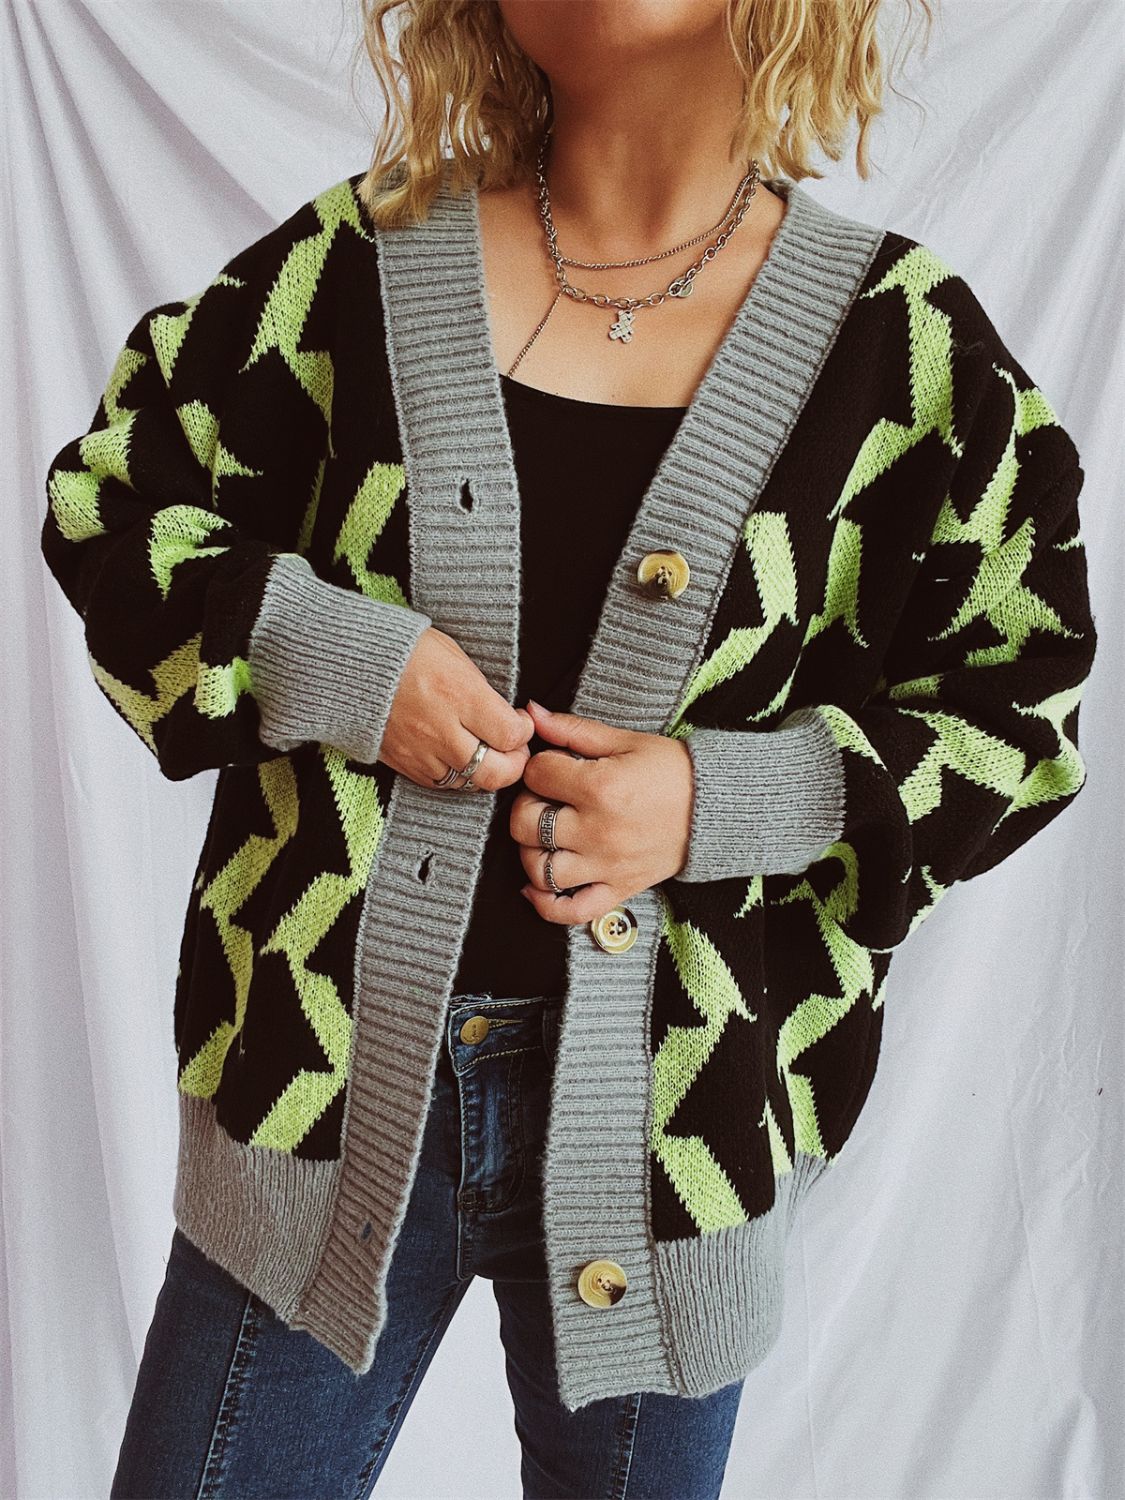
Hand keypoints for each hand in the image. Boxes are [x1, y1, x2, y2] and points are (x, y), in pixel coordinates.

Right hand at [380, 626, 533, 789]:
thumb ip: (482, 691)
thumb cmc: (404, 651)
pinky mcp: (404, 764)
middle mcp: (441, 730)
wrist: (352, 664)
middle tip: (514, 749)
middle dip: (514, 765)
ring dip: (484, 771)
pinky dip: (455, 775)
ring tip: (485, 751)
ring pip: (469, 783)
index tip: (519, 721)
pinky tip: (457, 756)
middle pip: (495, 773)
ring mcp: (421, 752)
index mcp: (459, 694)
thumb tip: (506, 714)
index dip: (524, 730)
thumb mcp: (454, 656)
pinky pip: (440, 784)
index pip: (511, 734)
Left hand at [509, 699, 694, 924]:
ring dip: (531, 852)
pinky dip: (545, 905)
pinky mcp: (618, 889)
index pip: (536, 775)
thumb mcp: (626, 741)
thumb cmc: (674, 772)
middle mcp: (598, 831)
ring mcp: (606, 865)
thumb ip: (574, 729)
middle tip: (546, 799)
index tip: (554, 767)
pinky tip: (536, 887)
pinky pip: (570, 911)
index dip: (539, 766)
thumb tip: (532, 713)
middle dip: (526, 806)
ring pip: (539, 869)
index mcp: (600, 787)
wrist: (717, 808)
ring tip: (544, 836)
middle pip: (525, 824)